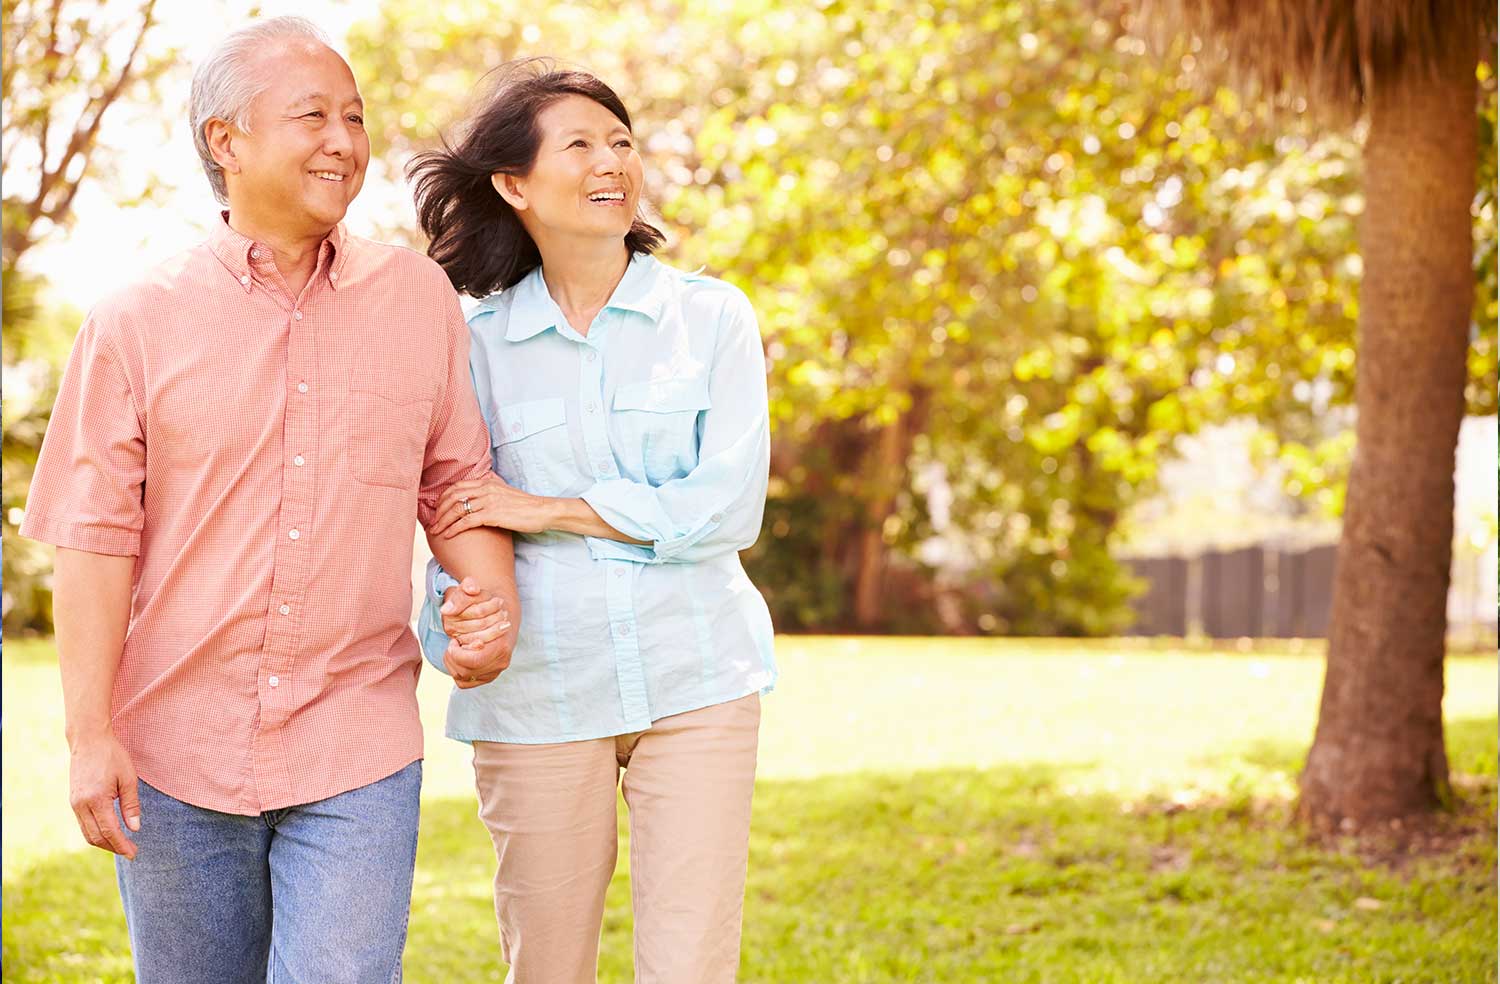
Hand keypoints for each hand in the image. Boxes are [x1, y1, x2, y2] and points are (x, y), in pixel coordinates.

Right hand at [68, 731, 140, 858]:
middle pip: (96, 837)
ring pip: (87, 833)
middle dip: (114, 847)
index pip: (110, 831)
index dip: (122, 845)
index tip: (134, 853)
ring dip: (104, 843)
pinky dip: (95, 833)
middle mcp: (81, 805)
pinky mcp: (73, 801)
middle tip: (131, 852)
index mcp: (97, 800)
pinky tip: (108, 833)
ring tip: (121, 845)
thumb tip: (134, 828)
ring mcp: (74, 804)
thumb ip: (131, 804)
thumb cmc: (112, 756)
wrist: (88, 741)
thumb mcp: (128, 778)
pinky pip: (83, 824)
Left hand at [430, 473, 555, 537]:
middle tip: (432, 522)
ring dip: (443, 521)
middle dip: (439, 510)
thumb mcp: (506, 491)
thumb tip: (483, 487)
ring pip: (457, 509)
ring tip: (435, 531)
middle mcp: (485, 488)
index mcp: (487, 482)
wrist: (542, 511)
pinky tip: (448, 535)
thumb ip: (493, 488)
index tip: (437, 509)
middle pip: (453, 496)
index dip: (443, 498)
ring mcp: (489, 501)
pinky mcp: (493, 514)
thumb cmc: (526, 505)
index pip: (457, 486)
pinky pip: (467, 521)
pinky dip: (454, 528)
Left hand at [440, 577, 514, 688]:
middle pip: (466, 671)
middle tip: (453, 643)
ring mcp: (496, 670)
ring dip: (452, 664)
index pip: (473, 660)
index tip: (453, 640)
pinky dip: (456, 671)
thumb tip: (446, 610)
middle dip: (453, 658)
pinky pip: (465, 682)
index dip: (457, 653)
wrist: (502, 615)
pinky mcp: (488, 676)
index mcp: (501, 645)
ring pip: (464, 678)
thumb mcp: (473, 596)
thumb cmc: (486, 604)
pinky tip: (458, 656)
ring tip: (454, 648)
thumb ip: (460, 598)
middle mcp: (501, 662)